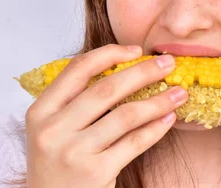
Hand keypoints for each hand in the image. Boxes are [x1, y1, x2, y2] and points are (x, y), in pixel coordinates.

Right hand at [24, 44, 186, 187]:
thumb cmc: (57, 165)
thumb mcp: (53, 130)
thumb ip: (76, 103)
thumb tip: (126, 69)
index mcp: (40, 111)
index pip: (77, 69)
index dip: (109, 54)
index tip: (136, 49)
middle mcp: (53, 130)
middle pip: (106, 89)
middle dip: (143, 72)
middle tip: (169, 63)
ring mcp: (74, 152)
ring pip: (126, 115)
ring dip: (158, 101)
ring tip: (179, 93)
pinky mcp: (95, 172)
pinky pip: (134, 143)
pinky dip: (155, 128)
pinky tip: (169, 118)